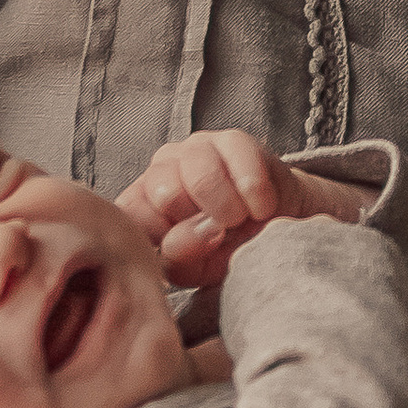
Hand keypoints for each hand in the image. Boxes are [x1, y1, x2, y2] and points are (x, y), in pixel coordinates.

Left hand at [116, 130, 372, 288]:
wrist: (276, 227)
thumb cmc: (226, 250)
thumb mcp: (198, 268)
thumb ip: (180, 258)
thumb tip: (178, 240)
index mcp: (140, 205)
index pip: (131, 216)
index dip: (162, 239)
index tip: (187, 253)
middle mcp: (160, 171)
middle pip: (164, 191)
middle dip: (197, 220)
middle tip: (218, 235)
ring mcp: (194, 149)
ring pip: (199, 172)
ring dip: (227, 206)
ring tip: (240, 222)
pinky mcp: (231, 140)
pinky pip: (239, 158)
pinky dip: (254, 192)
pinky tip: (261, 208)